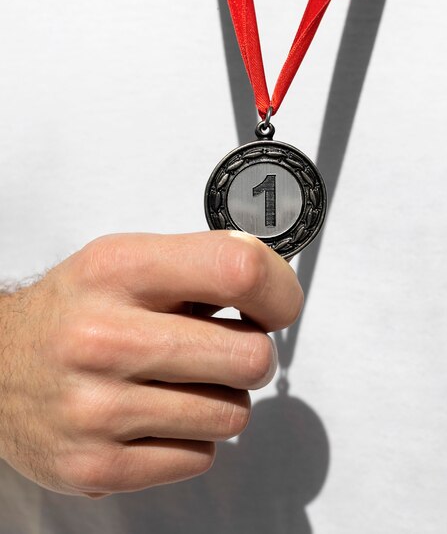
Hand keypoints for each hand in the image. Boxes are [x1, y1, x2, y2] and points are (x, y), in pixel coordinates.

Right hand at [0, 231, 302, 497]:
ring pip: (233, 414)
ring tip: (179, 380)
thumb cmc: (73, 310)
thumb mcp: (126, 261)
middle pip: (251, 356)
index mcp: (119, 270)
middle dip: (250, 353)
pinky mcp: (95, 465)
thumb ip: (200, 265)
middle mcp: (103, 337)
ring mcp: (97, 408)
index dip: (278, 290)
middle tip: (222, 347)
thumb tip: (273, 288)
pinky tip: (155, 414)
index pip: (239, 270)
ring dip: (220, 398)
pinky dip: (191, 437)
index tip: (274, 305)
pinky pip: (201, 457)